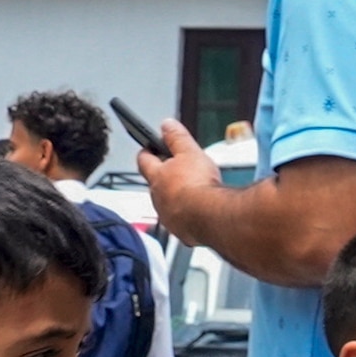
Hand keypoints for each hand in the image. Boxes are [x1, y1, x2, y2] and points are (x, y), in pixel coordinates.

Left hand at [142, 117, 225, 243]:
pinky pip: (180, 221)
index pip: (144, 160)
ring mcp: (168, 217)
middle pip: (155, 183)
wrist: (211, 218)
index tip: (148, 147)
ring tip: (193, 191)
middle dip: (164, 176)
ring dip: (176, 197)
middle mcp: (157, 198)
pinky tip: (200, 211)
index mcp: (156, 177)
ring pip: (167, 203)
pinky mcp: (181, 232)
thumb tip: (167, 125)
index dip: (146, 152)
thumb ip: (177, 137)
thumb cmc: (199, 186)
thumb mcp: (190, 152)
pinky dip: (186, 215)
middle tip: (176, 168)